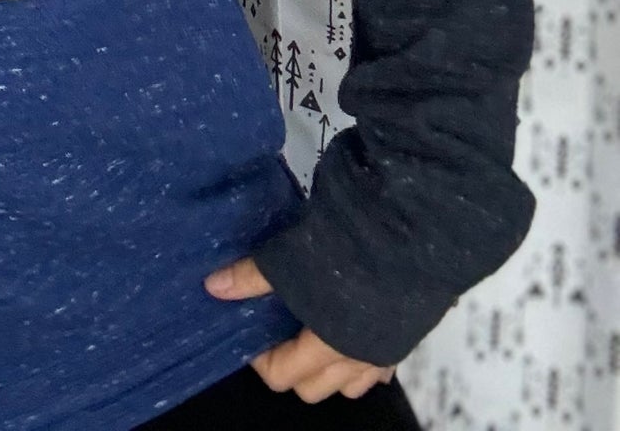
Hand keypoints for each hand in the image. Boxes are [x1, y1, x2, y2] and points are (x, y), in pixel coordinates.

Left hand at [204, 258, 397, 401]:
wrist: (409, 233)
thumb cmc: (347, 252)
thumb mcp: (288, 260)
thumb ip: (250, 277)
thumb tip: (213, 287)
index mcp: (327, 348)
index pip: (282, 377)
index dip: (260, 358)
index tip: (252, 332)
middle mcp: (358, 360)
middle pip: (314, 389)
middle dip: (292, 367)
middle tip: (279, 330)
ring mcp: (387, 352)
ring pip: (350, 383)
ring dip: (328, 367)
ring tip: (313, 330)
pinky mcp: (407, 336)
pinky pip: (380, 366)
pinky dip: (362, 356)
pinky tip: (352, 327)